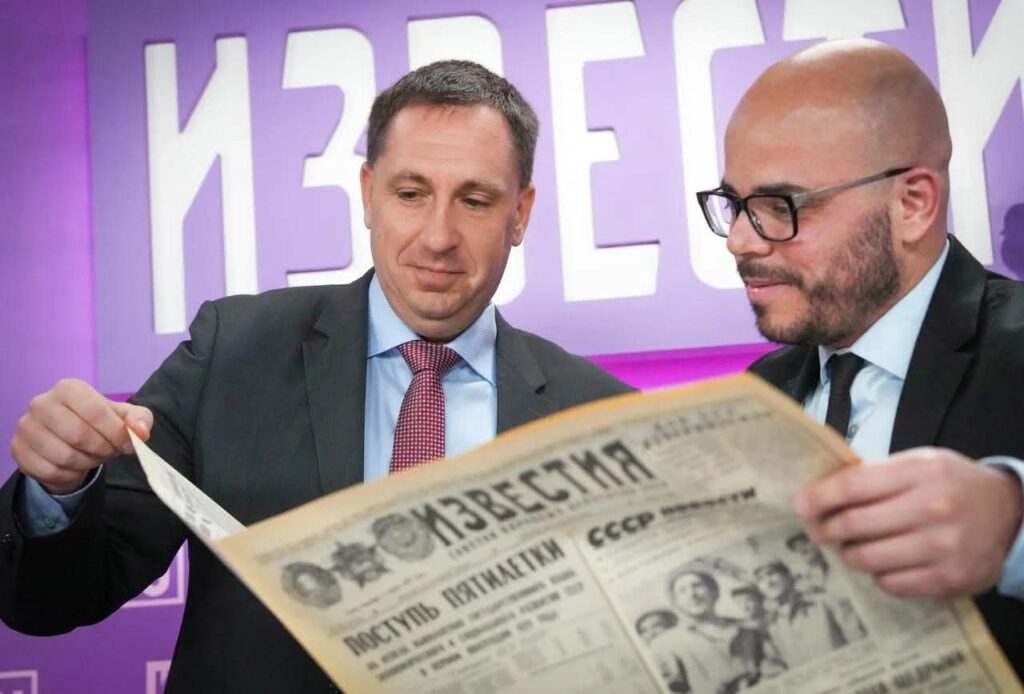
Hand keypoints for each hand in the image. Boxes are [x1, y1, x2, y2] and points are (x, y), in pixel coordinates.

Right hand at [10, 378, 152, 494]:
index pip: (95, 412)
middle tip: (108, 451)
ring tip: (92, 456)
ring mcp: (26, 427)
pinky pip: (49, 471)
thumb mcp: (126, 418)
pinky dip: (69, 474)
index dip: (115, 433)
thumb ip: (139, 420)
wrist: (71, 442)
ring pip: (63, 456)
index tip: (125, 443)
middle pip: (78, 435)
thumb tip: (140, 432)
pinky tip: (74, 466)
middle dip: (101, 449)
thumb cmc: (100, 425)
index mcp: (69, 388)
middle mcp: (42, 403)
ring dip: (86, 462)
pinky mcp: (18, 450)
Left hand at [794, 447, 1023, 597]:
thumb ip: (876, 475)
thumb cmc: (952, 484)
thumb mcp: (918, 463)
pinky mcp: (949, 579)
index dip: (820, 497)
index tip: (800, 505)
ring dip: (849, 554)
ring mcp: (943, 547)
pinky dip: (878, 575)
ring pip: (869, 558)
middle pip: (856, 524)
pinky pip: (892, 583)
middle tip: (816, 531)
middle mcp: (933, 508)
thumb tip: (822, 491)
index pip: (854, 485)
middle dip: (826, 529)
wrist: (1011, 512)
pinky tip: (881, 564)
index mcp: (920, 472)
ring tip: (847, 548)